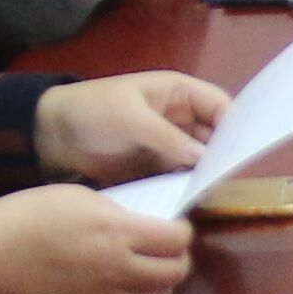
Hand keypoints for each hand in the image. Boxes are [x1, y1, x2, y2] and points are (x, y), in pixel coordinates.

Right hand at [0, 179, 196, 293]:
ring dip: (161, 285)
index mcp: (118, 234)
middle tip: (167, 249)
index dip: (182, 231)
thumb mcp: (74, 196)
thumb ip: (115, 212)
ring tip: (148, 271)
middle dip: (178, 258)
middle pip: (176, 273)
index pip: (177, 240)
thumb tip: (138, 225)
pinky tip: (125, 291)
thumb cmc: (23, 218)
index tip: (174, 226)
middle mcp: (120, 272)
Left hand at [34, 68, 226, 186]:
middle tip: (229, 178)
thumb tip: (205, 158)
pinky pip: (180, 177)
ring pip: (200, 160)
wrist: (50, 135)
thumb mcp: (130, 118)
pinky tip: (191, 200)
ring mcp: (169, 144)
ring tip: (213, 192)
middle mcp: (179, 118)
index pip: (219, 106)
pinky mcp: (156, 168)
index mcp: (177, 93)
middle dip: (223, 154)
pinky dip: (186, 186)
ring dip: (206, 174)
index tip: (242, 150)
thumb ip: (167, 138)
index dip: (235, 125)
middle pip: (215, 136)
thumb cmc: (92, 111)